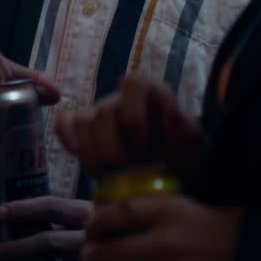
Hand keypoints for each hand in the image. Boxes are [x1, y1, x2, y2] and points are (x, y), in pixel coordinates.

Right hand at [55, 73, 203, 177]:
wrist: (172, 176)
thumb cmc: (184, 158)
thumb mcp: (195, 148)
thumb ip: (187, 133)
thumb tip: (171, 117)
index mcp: (151, 93)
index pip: (133, 84)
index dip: (135, 118)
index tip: (147, 150)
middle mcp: (122, 99)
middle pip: (105, 111)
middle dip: (116, 148)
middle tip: (129, 171)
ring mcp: (100, 113)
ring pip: (84, 122)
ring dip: (96, 153)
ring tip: (113, 175)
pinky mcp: (83, 130)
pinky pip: (65, 123)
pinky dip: (66, 135)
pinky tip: (75, 152)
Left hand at [82, 195, 241, 260]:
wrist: (253, 253)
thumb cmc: (210, 226)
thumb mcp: (178, 205)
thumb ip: (144, 211)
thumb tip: (101, 220)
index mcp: (167, 211)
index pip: (115, 214)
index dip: (95, 223)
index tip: (90, 229)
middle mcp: (167, 244)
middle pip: (110, 252)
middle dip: (92, 256)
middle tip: (88, 259)